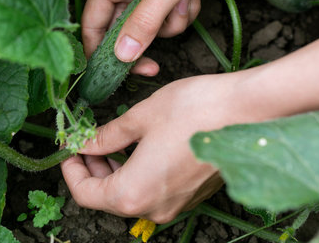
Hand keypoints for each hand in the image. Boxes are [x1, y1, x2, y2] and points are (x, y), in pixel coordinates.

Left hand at [61, 72, 260, 222]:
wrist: (249, 112)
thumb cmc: (194, 111)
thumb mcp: (140, 118)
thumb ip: (107, 136)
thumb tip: (86, 143)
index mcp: (134, 193)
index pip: (86, 194)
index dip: (71, 170)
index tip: (69, 149)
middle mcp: (154, 208)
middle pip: (108, 197)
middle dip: (94, 169)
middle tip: (87, 141)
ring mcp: (176, 205)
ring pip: (132, 194)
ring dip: (116, 170)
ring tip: (111, 141)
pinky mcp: (191, 195)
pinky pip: (154, 190)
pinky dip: (139, 172)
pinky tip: (140, 147)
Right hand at [81, 0, 256, 75]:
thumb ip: (144, 21)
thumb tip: (121, 56)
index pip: (92, 24)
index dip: (99, 54)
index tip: (115, 78)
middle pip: (121, 30)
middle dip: (144, 41)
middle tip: (155, 64)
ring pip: (150, 24)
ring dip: (171, 21)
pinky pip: (169, 14)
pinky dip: (183, 9)